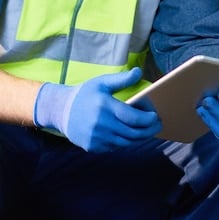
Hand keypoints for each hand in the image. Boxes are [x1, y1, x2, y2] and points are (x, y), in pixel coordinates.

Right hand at [34, 68, 161, 151]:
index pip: (134, 118)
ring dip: (139, 137)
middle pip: (133, 133)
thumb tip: (139, 72)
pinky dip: (124, 141)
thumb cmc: (84, 94)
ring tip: (146, 130)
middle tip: (157, 125)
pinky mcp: (93, 147)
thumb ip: (121, 79)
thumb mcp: (101, 82)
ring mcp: (97, 138)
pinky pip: (115, 147)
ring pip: (126, 142)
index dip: (148, 119)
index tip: (156, 116)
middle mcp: (101, 124)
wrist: (61, 111)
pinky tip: (129, 134)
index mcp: (105, 106)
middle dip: (149, 130)